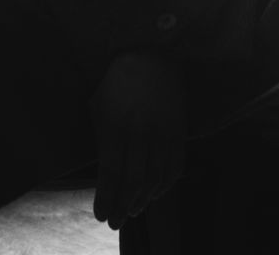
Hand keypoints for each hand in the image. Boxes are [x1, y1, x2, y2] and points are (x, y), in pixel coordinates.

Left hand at [91, 51, 186, 228]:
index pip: (111, 171)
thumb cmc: (117, 81)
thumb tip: (103, 171)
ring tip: (133, 210)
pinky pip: (174, 167)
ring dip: (143, 200)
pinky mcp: (178, 131)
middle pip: (133, 181)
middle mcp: (139, 131)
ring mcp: (161, 131)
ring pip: (154, 178)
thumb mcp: (99, 104)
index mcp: (115, 123)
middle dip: (123, 206)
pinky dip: (164, 186)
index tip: (101, 215)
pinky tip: (154, 194)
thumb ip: (101, 136)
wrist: (152, 55)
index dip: (107, 197)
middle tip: (116, 222)